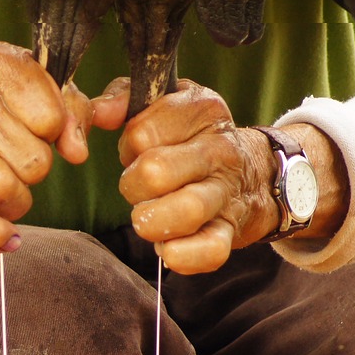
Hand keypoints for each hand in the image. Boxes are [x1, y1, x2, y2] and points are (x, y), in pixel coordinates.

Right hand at [0, 42, 93, 252]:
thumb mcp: (30, 83)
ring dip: (17, 200)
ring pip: (3, 189)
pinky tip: (8, 238)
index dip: (55, 131)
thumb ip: (70, 109)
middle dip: (37, 168)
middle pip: (33, 161)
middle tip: (18, 156)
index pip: (51, 118)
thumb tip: (78, 153)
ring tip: (11, 187)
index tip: (39, 127)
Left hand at [102, 78, 346, 273]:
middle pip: (155, 172)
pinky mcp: (230, 231)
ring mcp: (226, 192)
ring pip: (185, 210)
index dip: (129, 146)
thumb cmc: (192, 139)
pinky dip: (182, 256)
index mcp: (202, 110)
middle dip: (133, 186)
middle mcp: (219, 149)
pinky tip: (168, 248)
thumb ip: (125, 98)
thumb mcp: (165, 104)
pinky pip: (209, 251)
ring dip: (151, 221)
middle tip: (140, 189)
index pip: (141, 132)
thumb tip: (101, 113)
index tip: (140, 150)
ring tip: (149, 217)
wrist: (253, 174)